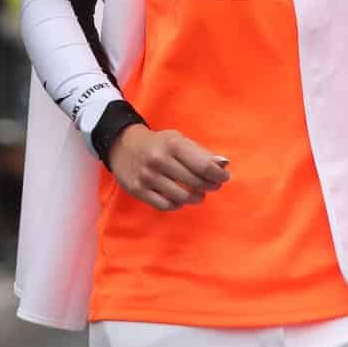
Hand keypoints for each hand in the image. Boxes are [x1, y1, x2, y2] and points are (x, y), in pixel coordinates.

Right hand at [107, 126, 230, 210]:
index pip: (204, 166)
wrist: (123, 145)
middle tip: (214, 185)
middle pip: (195, 182)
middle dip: (210, 186)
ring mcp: (147, 177)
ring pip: (182, 197)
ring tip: (199, 194)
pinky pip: (165, 206)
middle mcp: (159, 160)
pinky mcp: (138, 190)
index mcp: (173, 144)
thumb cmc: (158, 143)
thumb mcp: (179, 140)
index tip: (224, 177)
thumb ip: (202, 153)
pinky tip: (181, 200)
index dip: (219, 175)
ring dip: (196, 198)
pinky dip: (178, 205)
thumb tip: (224, 164)